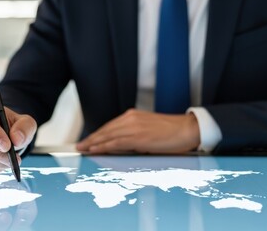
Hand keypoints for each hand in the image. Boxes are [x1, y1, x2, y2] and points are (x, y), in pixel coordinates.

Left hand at [76, 109, 199, 153]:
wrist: (188, 129)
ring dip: (93, 143)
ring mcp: (134, 127)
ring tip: (82, 149)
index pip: (110, 126)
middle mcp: (130, 118)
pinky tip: (95, 150)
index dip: (97, 134)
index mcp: (132, 115)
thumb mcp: (148, 130)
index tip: (87, 141)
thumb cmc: (171, 132)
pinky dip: (103, 146)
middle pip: (105, 130)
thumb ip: (133, 134)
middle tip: (79, 146)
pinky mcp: (138, 137)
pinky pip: (116, 142)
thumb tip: (120, 145)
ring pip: (108, 136)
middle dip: (91, 139)